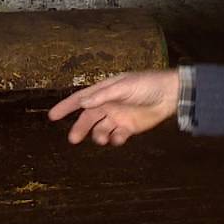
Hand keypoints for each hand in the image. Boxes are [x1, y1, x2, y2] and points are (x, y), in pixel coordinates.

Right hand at [47, 70, 179, 145]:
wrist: (170, 94)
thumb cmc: (147, 84)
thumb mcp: (124, 86)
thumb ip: (103, 95)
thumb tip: (83, 103)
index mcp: (104, 91)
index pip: (81, 99)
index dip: (66, 107)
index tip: (52, 116)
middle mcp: (108, 105)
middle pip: (88, 119)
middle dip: (80, 128)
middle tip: (73, 139)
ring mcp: (118, 117)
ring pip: (100, 130)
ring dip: (98, 136)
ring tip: (102, 138)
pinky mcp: (129, 128)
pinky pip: (116, 136)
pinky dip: (115, 140)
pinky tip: (119, 138)